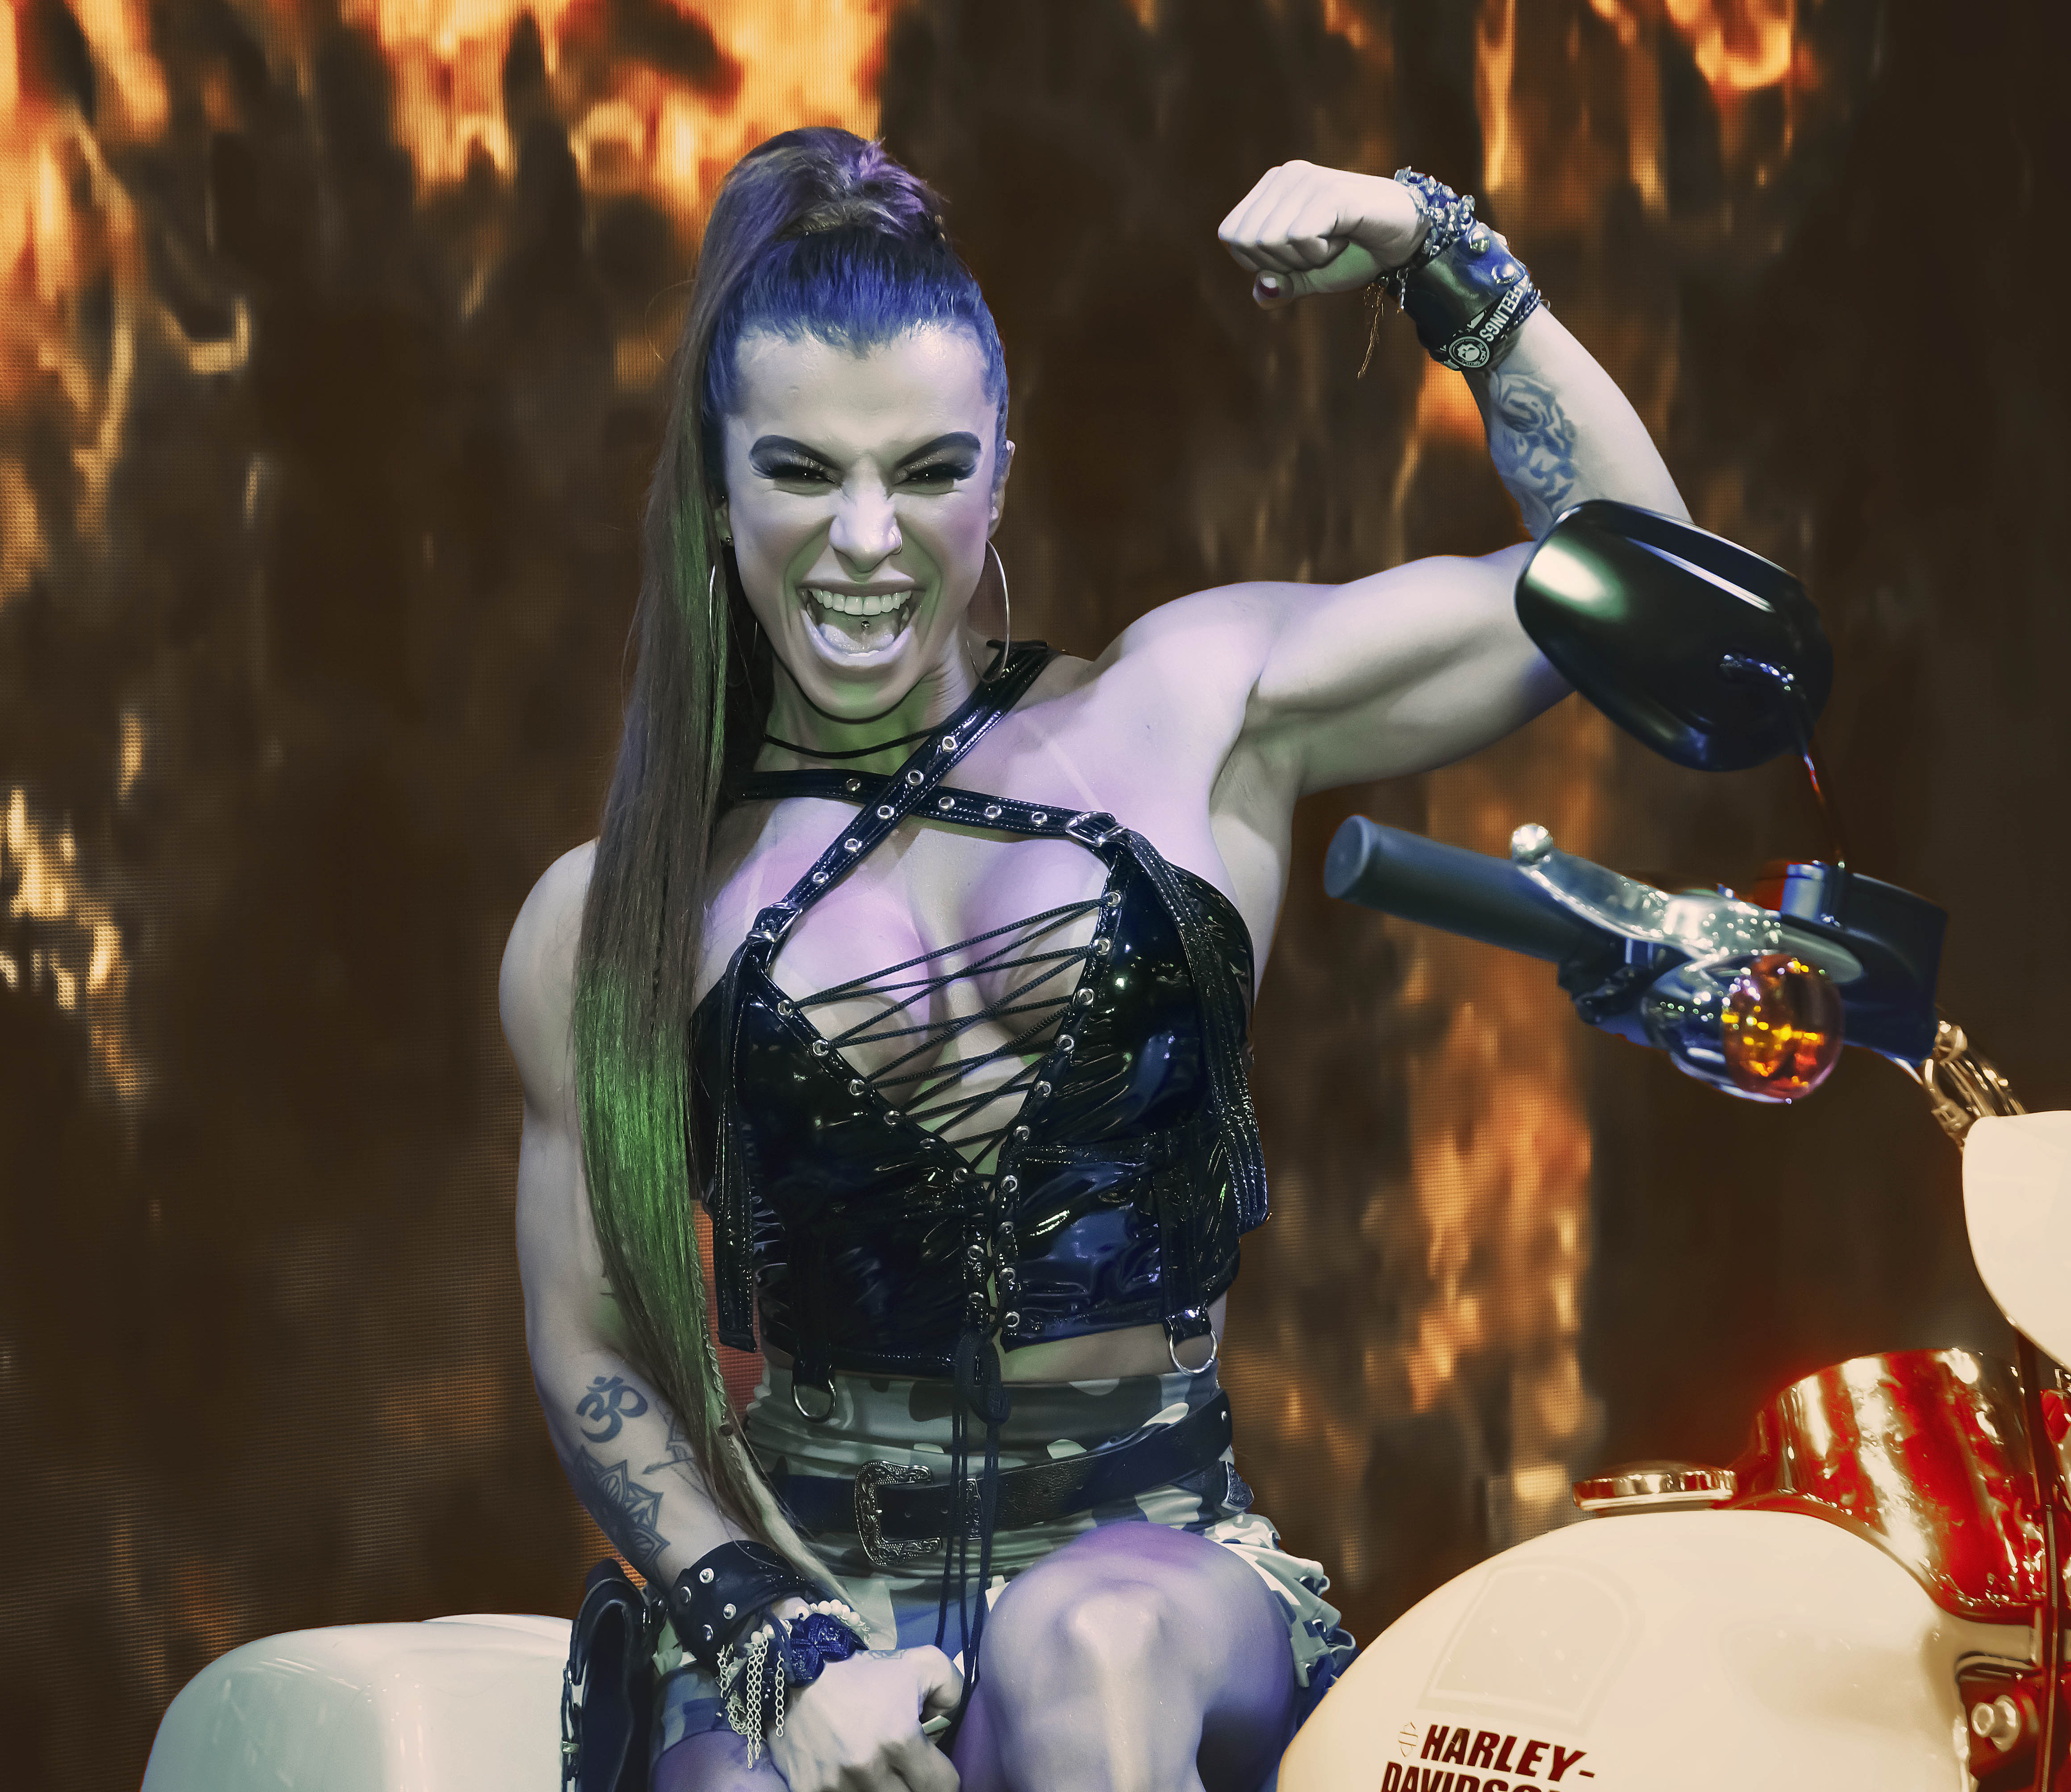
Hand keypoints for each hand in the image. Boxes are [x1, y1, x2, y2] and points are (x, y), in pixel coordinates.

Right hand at [767, 1645, 962, 1790]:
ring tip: (879, 1772)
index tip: (931, 1765)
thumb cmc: (864, 1672)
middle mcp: (868, 1768)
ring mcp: (836, 1785)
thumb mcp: (921, 1663)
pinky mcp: (808, 1791)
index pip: (942, 1786)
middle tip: (904, 1769)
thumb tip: (950, 1725)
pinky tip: (850, 1779)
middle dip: (913, 1786)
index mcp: (899, 1737)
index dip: (941, 1776)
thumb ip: (951, 1690)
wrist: (799, 1670)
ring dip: (882, 1790)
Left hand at [1218, 161, 1426, 309]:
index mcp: (1270, 189)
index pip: (1231, 236)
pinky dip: (1321, 253)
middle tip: (1317, 251)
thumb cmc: (1355, 252)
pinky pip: (1300, 237)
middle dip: (1280, 264)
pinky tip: (1344, 237)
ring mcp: (1306, 179)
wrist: (1405, 236)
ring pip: (1270, 240)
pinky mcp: (1329, 192)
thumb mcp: (1308, 276)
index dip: (1258, 263)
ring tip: (1333, 241)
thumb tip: (1262, 292)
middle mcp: (1284, 176)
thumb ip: (1279, 284)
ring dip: (1304, 259)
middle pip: (1246, 241)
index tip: (1298, 255)